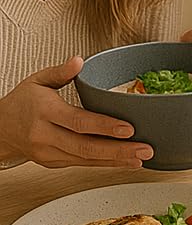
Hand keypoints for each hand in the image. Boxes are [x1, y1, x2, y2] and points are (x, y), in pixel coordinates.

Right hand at [0, 57, 153, 168]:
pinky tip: (124, 163)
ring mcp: (49, 153)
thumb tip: (79, 60)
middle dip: (118, 150)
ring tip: (141, 158)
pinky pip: (82, 164)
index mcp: (45, 112)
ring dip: (116, 160)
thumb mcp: (38, 80)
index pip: (78, 121)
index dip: (104, 126)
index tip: (128, 128)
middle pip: (85, 146)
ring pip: (86, 159)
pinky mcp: (54, 163)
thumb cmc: (22, 102)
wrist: (0, 128)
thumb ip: (61, 71)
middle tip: (144, 149)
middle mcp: (46, 135)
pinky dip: (105, 164)